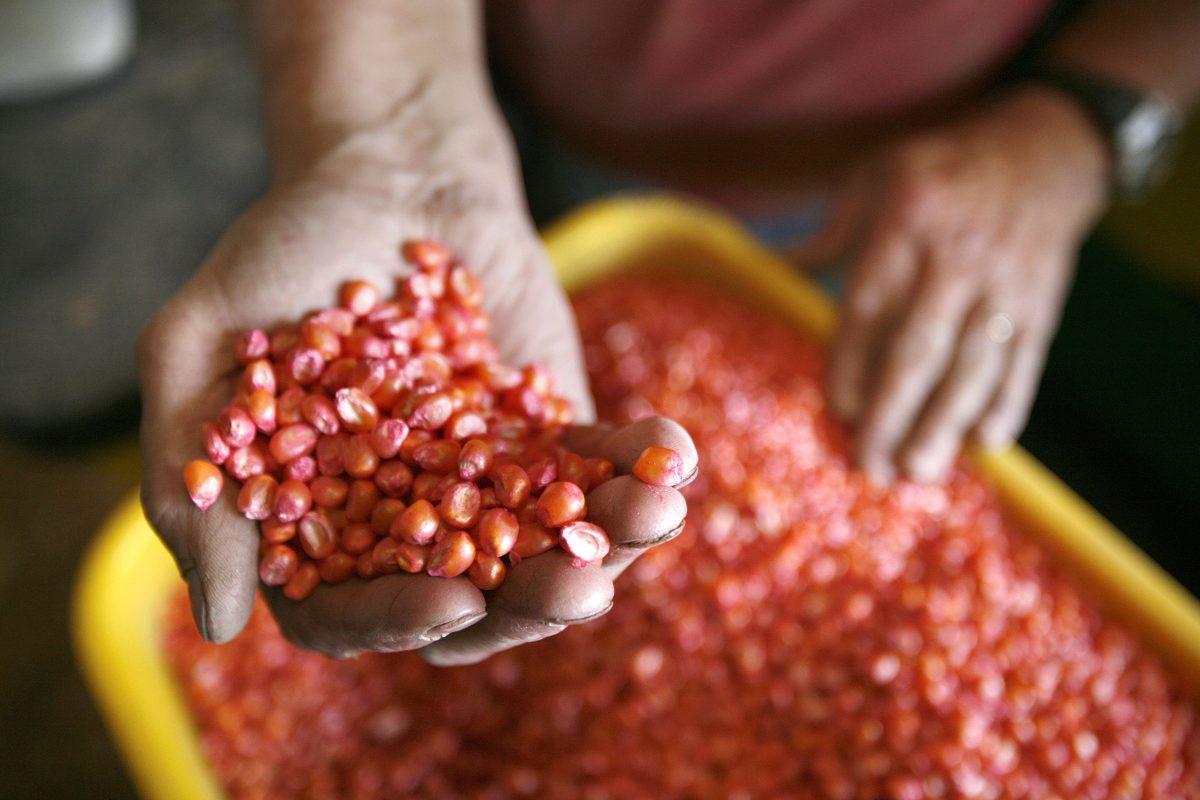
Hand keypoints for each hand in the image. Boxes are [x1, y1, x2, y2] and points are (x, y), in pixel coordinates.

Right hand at [137, 120, 695, 663]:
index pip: (352, 612)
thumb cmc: (284, 253)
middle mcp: (409, 521)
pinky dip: (638, 466)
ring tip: (653, 515)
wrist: (391, 169)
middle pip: (471, 603)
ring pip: (549, 551)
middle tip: (581, 586)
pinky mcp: (553, 431)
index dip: (399, 622)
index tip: (454, 601)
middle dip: (531, 603)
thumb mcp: (197, 346)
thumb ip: (190, 476)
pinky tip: (672, 455)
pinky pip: (599, 470)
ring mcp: (489, 482)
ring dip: (610, 545)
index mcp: (321, 525)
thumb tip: (227, 625)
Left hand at [825, 88, 1108, 482]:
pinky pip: (1024, 360)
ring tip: (921, 471)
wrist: (1046, 149)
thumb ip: (829, 233)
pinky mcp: (1042, 302)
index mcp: (907, 221)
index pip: (873, 305)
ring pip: (973, 363)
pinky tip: (986, 444)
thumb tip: (766, 266)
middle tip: (872, 467)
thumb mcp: (878, 176)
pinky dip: (1007, 403)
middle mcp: (957, 256)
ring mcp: (1004, 282)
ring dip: (946, 421)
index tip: (840, 411)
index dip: (855, 362)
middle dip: (894, 412)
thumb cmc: (943, 168)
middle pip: (921, 346)